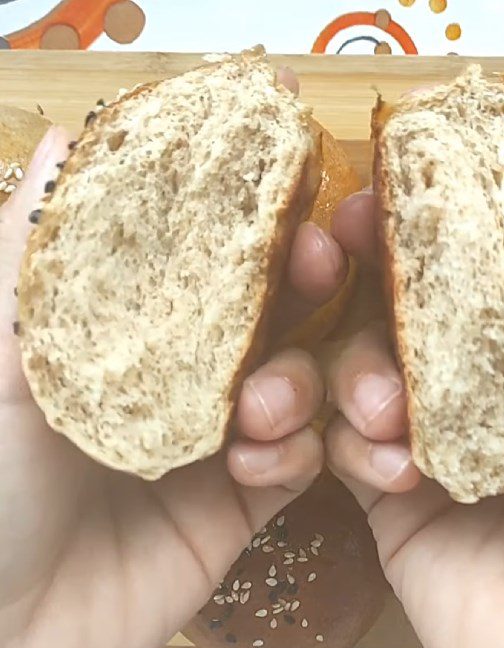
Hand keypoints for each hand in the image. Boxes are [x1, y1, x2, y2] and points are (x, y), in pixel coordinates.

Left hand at [0, 70, 343, 647]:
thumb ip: (33, 255)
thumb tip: (65, 134)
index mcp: (125, 334)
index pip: (203, 259)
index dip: (248, 215)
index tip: (293, 169)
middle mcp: (179, 379)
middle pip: (266, 313)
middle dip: (300, 283)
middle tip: (319, 262)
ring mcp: (216, 443)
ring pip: (297, 384)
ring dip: (297, 381)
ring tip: (262, 410)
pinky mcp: (241, 506)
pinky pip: (298, 463)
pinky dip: (294, 453)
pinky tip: (256, 467)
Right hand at [327, 150, 503, 647]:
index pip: (481, 260)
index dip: (435, 218)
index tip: (388, 181)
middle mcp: (489, 387)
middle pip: (409, 305)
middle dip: (370, 275)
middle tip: (334, 242)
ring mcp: (434, 441)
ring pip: (363, 368)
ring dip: (362, 377)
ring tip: (389, 419)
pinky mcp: (391, 498)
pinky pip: (342, 445)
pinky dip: (352, 447)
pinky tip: (392, 475)